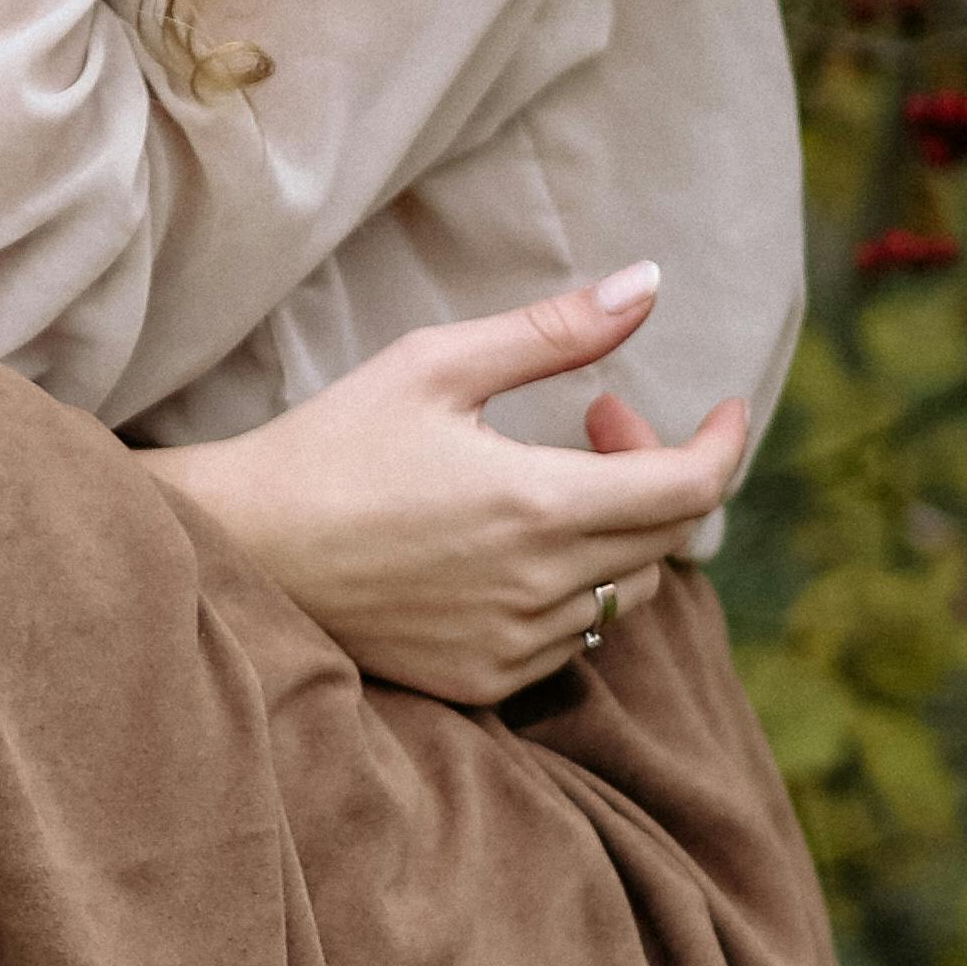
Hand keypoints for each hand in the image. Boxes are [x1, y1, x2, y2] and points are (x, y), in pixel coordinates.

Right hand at [131, 269, 751, 710]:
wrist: (240, 549)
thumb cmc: (330, 443)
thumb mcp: (436, 365)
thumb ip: (555, 330)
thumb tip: (649, 284)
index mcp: (539, 505)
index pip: (690, 489)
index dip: (723, 443)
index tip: (726, 409)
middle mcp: (540, 590)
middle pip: (666, 540)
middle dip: (654, 468)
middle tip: (595, 416)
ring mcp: (512, 646)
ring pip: (622, 592)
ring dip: (614, 531)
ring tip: (545, 478)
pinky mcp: (481, 681)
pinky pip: (571, 638)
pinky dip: (569, 587)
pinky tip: (507, 545)